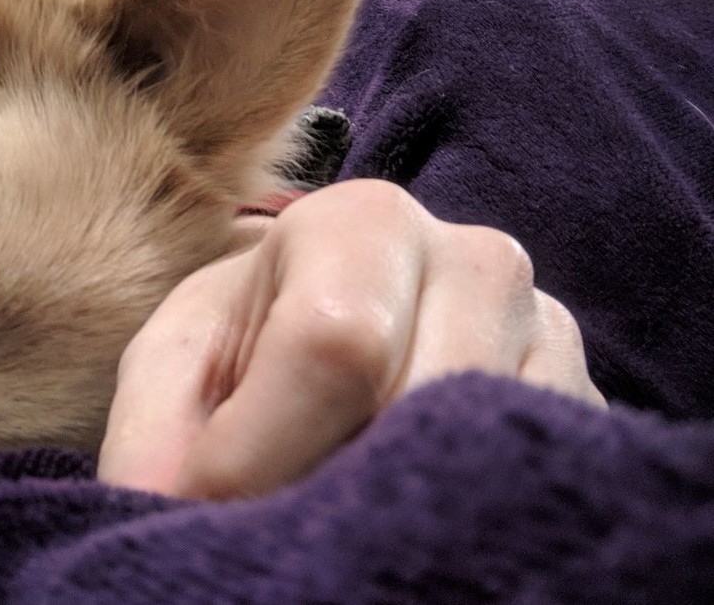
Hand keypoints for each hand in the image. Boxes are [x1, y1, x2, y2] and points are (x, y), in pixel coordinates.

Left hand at [97, 178, 603, 499]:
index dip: (259, 450)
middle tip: (273, 518)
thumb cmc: (244, 347)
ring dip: (391, 506)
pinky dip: (455, 518)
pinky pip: (532, 482)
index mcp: (364, 222)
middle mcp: (476, 262)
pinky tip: (399, 514)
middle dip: (324, 486)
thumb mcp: (177, 368)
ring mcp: (549, 334)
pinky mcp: (588, 408)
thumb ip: (154, 429)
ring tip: (328, 510)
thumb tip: (160, 508)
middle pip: (413, 408)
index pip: (333, 346)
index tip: (207, 504)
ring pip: (481, 457)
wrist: (337, 331)